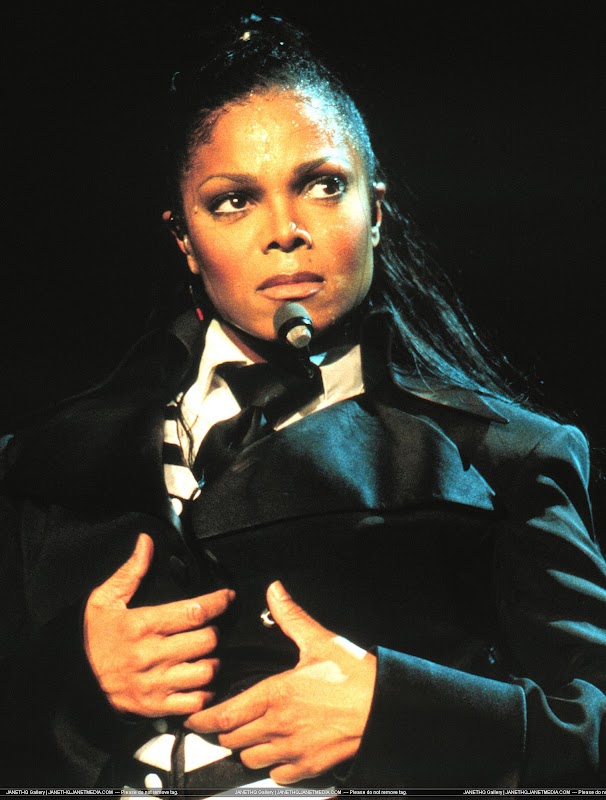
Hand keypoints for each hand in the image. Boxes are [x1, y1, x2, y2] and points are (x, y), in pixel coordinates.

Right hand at [84, 533, 234, 716]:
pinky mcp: (156, 706)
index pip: (193, 612)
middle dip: (213, 631)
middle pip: (206, 641)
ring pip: (206, 671)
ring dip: (212, 661)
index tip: (226, 597)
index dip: (217, 602)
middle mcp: (151, 655)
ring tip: (205, 653)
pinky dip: (204, 691)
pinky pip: (195, 701)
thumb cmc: (93, 637)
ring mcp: (155, 683)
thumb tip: (147, 542)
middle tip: (208, 628)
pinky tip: (198, 679)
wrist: (74, 679)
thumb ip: (130, 571)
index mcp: (142, 625)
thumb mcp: (104, 599)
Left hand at [185, 581, 376, 784]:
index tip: (194, 718)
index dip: (202, 719)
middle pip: (232, 738)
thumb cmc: (355, 676)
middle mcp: (279, 726)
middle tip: (226, 719)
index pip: (225, 714)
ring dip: (245, 747)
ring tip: (250, 733)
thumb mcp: (319, 640)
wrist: (384, 707)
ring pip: (250, 759)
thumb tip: (274, 592)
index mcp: (275, 694)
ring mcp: (293, 750)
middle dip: (224, 729)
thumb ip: (290, 616)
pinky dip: (271, 764)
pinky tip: (277, 749)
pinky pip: (277, 774)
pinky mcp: (309, 765)